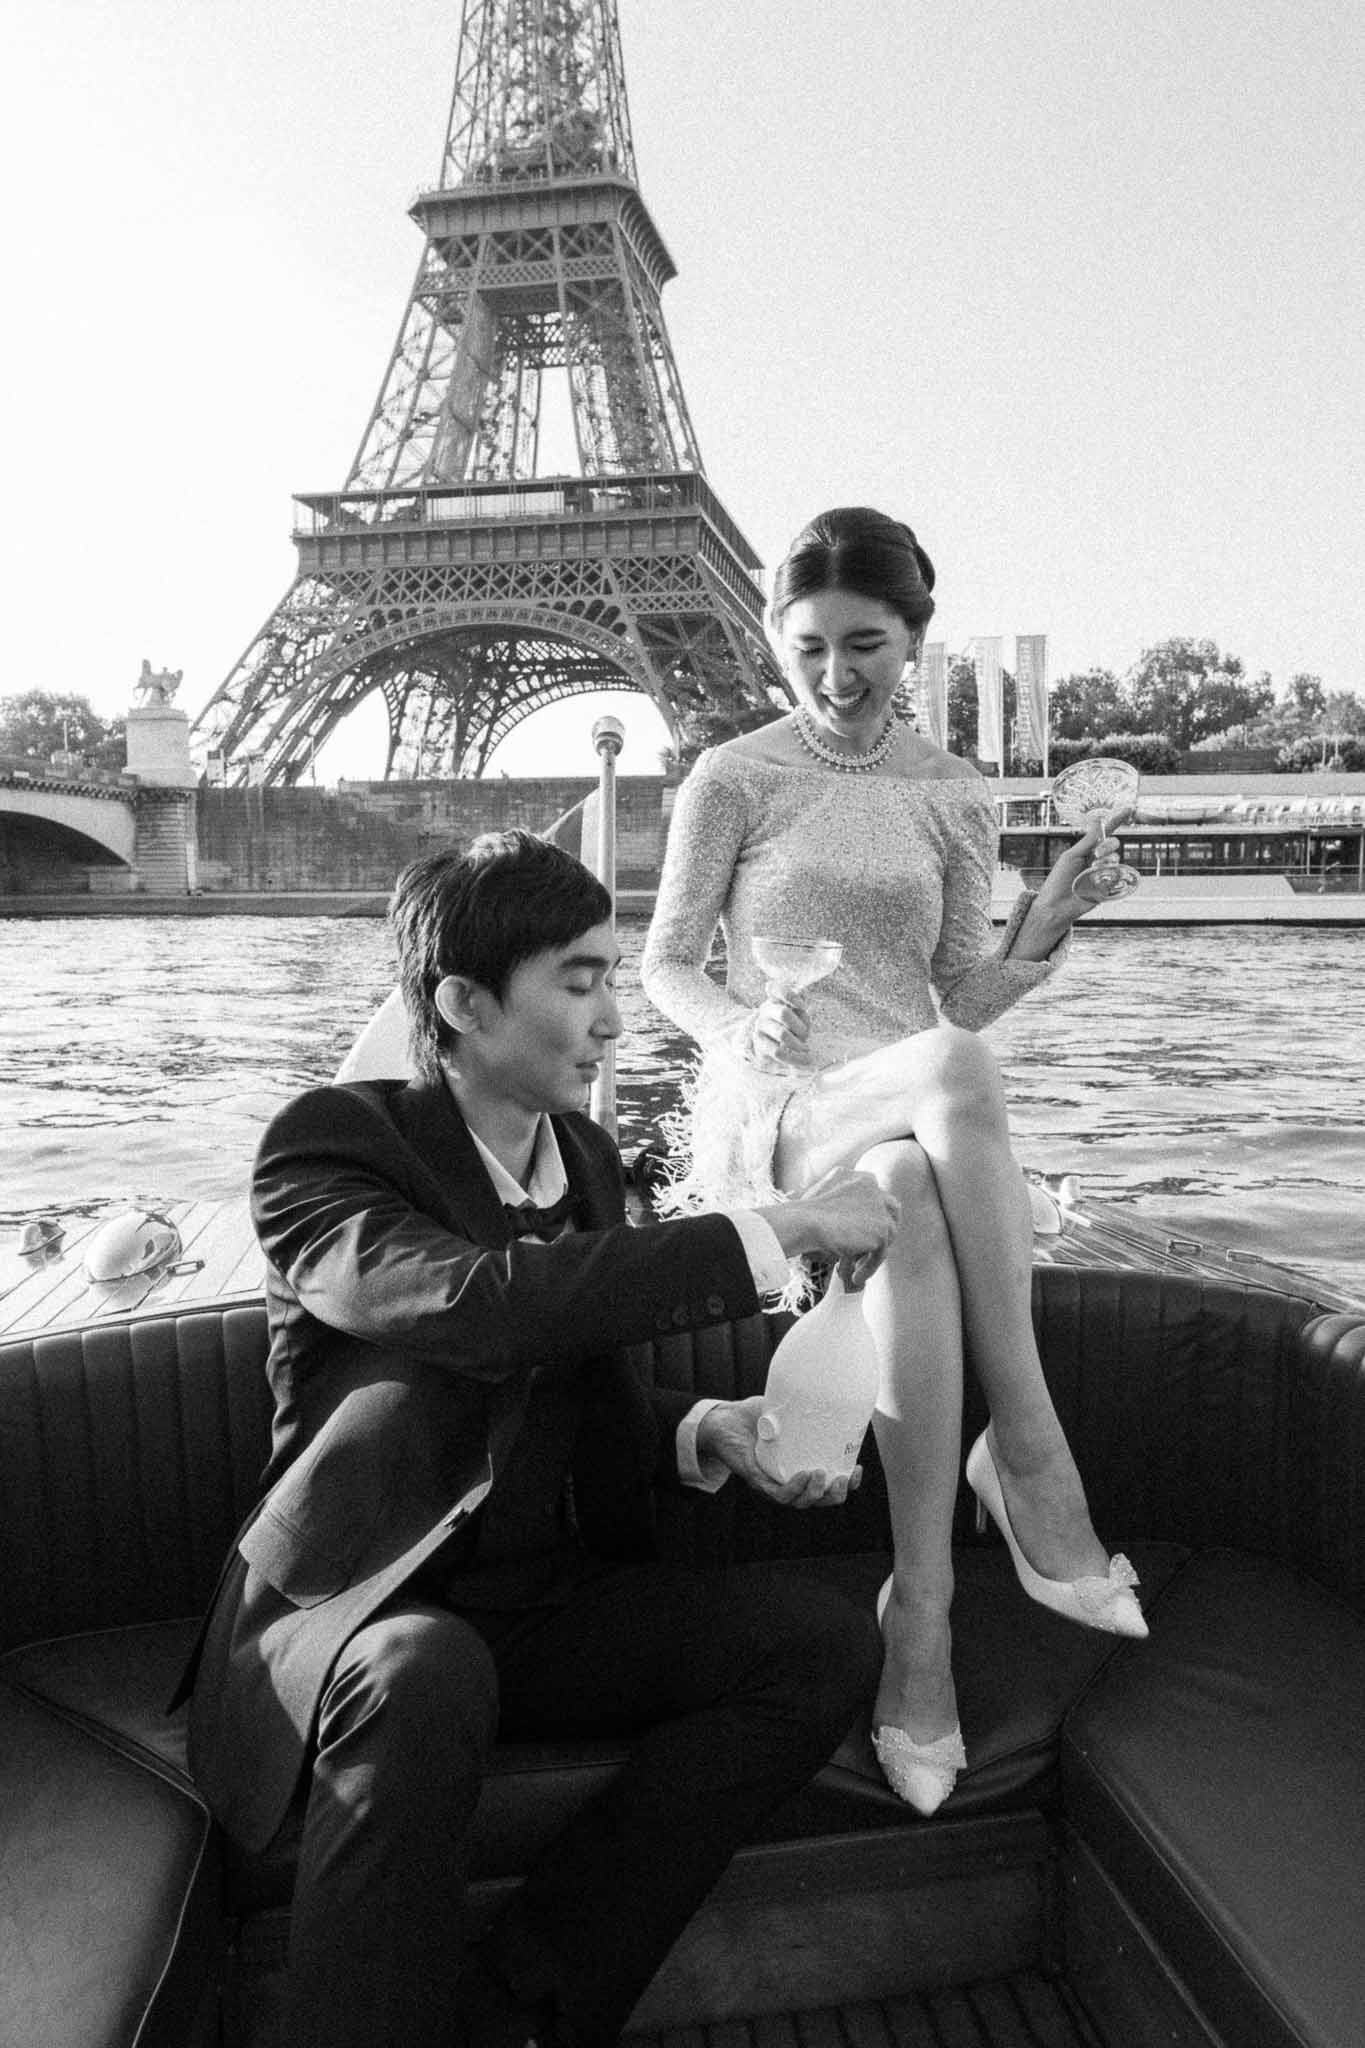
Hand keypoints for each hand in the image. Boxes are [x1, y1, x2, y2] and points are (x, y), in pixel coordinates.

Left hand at [696, 1396, 861, 1507]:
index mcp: (802, 1470)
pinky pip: (778, 1493)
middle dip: (835, 1495)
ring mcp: (773, 1484)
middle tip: (844, 1479)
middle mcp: (790, 1482)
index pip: (830, 1486)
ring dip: (815, 1493)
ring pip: (800, 1502)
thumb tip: (828, 1387)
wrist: (725, 1421)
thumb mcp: (786, 1410)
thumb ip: (805, 1404)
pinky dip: (793, 1489)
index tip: (857, 1468)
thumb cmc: (757, 1417)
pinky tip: (803, 1475)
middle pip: (819, 1500)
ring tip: (822, 1474)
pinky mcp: (757, 1481)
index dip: (848, 1484)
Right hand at [748, 991, 811, 1070]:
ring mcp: (761, 1027)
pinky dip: (794, 1058)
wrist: (772, 1044)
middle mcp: (766, 1011)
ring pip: (782, 1034)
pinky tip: (804, 1060)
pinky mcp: (760, 1045)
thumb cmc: (791, 1024)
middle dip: (800, 1026)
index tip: (802, 1006)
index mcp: (776, 998)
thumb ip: (801, 1000)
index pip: (778, 989)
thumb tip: (801, 993)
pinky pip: (778, 1052)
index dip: (792, 996)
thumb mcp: (797, 1010)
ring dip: (798, 1043)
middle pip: (784, 1013)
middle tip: (806, 1034)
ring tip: (805, 1048)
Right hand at [756, 1168, 899, 1289]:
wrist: (804, 1221)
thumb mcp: (827, 1200)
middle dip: (883, 1231)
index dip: (872, 1218)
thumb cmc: (804, 1215)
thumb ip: (846, 1204)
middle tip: (868, 1252)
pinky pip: (880, 1254)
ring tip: (855, 1269)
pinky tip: (856, 1277)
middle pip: (892, 1212)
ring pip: (887, 1236)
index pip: (879, 1198)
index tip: (861, 1236)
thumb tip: (854, 1228)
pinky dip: (869, 1267)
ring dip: (872, 1253)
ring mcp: (881, 1209)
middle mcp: (876, 1189)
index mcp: (864, 1178)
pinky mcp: (882, 1230)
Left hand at [1016, 806, 1134, 951]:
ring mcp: (1104, 873)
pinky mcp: (1108, 887)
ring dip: (1104, 863)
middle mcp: (1098, 860)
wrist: (1057, 904)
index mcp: (1088, 850)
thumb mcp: (1071, 856)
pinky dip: (1106, 877)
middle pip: (1113, 844)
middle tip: (1096, 854)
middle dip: (1107, 846)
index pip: (1104, 833)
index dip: (1116, 821)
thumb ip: (1087, 841)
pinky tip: (1095, 883)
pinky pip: (1115, 876)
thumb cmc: (1059, 880)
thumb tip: (1097, 822)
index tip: (1128, 809)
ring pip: (1115, 859)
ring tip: (1091, 872)